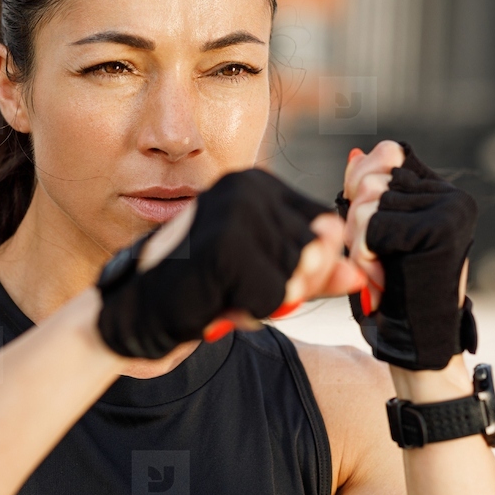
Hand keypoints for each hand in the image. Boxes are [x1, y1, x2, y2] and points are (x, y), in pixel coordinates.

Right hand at [97, 169, 365, 358]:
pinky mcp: (226, 244)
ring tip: (224, 293)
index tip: (263, 279)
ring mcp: (238, 211)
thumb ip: (313, 273)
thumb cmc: (196, 290)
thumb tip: (361, 276)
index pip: (326, 229)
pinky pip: (273, 296)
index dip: (310, 268)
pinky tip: (216, 302)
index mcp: (259, 182)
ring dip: (264, 302)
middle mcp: (250, 185)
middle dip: (287, 287)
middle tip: (237, 289)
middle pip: (317, 253)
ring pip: (297, 276)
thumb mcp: (263, 276)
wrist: (133, 310)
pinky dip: (250, 313)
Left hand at [339, 141, 478, 370]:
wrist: (421, 341)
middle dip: (356, 223)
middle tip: (375, 261)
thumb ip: (368, 193)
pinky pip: (373, 226)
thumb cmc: (395, 289)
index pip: (387, 155)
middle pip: (372, 180)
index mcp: (441, 191)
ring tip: (378, 272)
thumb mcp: (377, 234)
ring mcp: (451, 209)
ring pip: (368, 203)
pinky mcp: (441, 228)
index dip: (361, 187)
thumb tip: (355, 153)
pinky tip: (381, 278)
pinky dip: (364, 255)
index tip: (371, 233)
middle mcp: (452, 195)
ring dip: (358, 245)